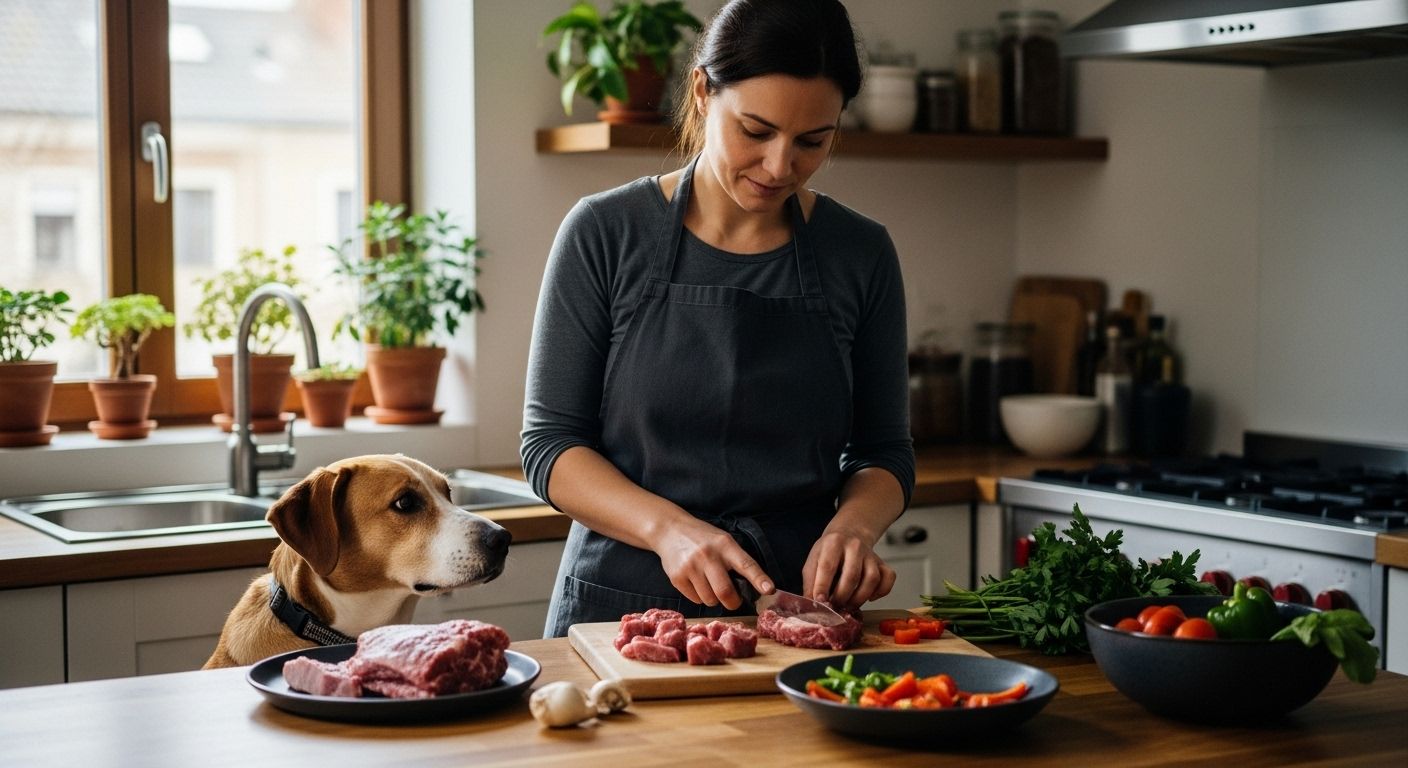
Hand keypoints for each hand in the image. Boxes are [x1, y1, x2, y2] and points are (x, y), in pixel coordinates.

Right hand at [653, 517, 773, 609]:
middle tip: (733, 600)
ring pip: (710, 600)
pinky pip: (695, 600)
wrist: (670, 530)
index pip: (745, 564)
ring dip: (714, 599)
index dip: (758, 578)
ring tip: (709, 584)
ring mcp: (691, 567)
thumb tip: (754, 588)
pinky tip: (696, 582)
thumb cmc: (702, 538)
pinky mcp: (677, 577)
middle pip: (725, 592)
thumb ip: (736, 560)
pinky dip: (700, 597)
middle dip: (733, 602)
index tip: (769, 590)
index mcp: (725, 545)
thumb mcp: (722, 540)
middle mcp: (708, 555)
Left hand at [801, 526, 895, 610]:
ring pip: (872, 579)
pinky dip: (880, 592)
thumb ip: (811, 583)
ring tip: (849, 606)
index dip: (822, 586)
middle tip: (834, 606)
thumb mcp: (813, 561)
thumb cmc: (828, 552)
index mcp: (833, 543)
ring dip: (860, 598)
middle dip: (842, 597)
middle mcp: (854, 546)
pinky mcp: (882, 563)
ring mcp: (871, 555)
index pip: (828, 566)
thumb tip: (812, 605)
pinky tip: (869, 597)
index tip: (819, 601)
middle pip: (852, 576)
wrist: (849, 534)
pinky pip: (888, 579)